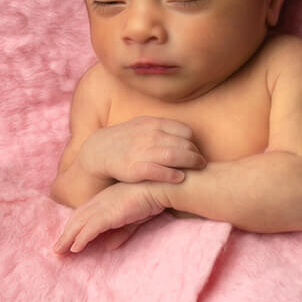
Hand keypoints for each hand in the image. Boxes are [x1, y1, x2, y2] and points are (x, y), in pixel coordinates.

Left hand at [53, 181, 169, 254]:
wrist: (159, 188)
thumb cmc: (150, 200)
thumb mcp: (134, 219)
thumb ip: (121, 232)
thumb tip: (110, 246)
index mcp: (105, 200)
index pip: (83, 215)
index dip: (73, 227)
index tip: (66, 239)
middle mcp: (100, 202)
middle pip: (76, 219)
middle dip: (65, 235)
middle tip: (56, 249)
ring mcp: (103, 207)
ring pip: (78, 224)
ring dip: (67, 239)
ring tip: (58, 252)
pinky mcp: (109, 214)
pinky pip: (90, 229)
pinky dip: (81, 239)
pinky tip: (74, 249)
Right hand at [77, 118, 205, 184]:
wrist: (99, 152)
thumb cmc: (127, 140)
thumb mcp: (143, 125)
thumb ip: (163, 128)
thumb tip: (187, 134)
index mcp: (153, 124)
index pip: (185, 131)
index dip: (193, 142)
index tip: (195, 150)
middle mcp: (150, 136)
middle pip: (184, 144)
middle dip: (196, 154)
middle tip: (201, 162)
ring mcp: (143, 151)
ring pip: (176, 156)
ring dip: (191, 163)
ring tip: (197, 168)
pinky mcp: (137, 169)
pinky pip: (161, 171)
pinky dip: (174, 174)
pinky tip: (180, 177)